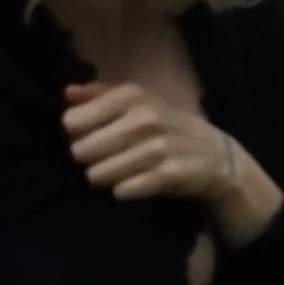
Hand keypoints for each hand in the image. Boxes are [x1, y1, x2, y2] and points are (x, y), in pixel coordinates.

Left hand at [61, 81, 239, 200]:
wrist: (216, 155)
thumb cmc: (166, 127)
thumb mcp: (138, 102)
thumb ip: (99, 95)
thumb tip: (67, 93)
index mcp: (131, 96)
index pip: (72, 120)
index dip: (75, 134)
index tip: (86, 137)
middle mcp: (144, 118)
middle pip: (80, 150)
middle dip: (86, 160)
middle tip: (100, 160)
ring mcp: (157, 146)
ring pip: (97, 174)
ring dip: (102, 178)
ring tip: (114, 174)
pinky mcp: (168, 174)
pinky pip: (123, 190)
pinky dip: (121, 191)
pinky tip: (128, 187)